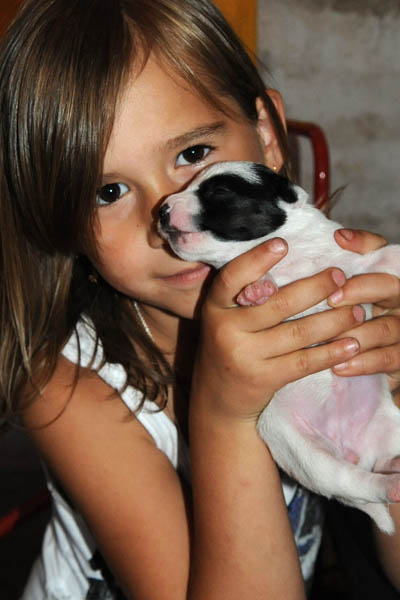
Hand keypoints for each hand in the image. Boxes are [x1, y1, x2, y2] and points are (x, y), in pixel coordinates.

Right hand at [191, 238, 363, 423]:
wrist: (217, 400)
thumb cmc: (229, 346)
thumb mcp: (225, 318)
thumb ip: (245, 295)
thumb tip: (289, 262)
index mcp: (214, 307)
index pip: (231, 278)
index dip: (256, 259)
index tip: (283, 244)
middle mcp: (225, 329)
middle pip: (278, 304)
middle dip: (315, 289)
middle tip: (340, 277)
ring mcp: (243, 356)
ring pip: (297, 332)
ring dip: (333, 321)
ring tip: (356, 312)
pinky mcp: (262, 378)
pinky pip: (304, 362)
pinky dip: (330, 352)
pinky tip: (350, 344)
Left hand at [330, 228, 399, 385]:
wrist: (365, 365)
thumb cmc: (343, 325)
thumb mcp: (335, 298)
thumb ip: (326, 278)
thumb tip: (310, 250)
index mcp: (383, 279)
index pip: (380, 251)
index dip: (364, 242)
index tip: (338, 239)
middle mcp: (398, 299)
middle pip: (390, 285)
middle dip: (361, 289)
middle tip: (332, 297)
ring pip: (387, 327)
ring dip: (356, 333)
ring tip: (328, 338)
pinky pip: (388, 358)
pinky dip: (363, 363)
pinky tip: (339, 366)